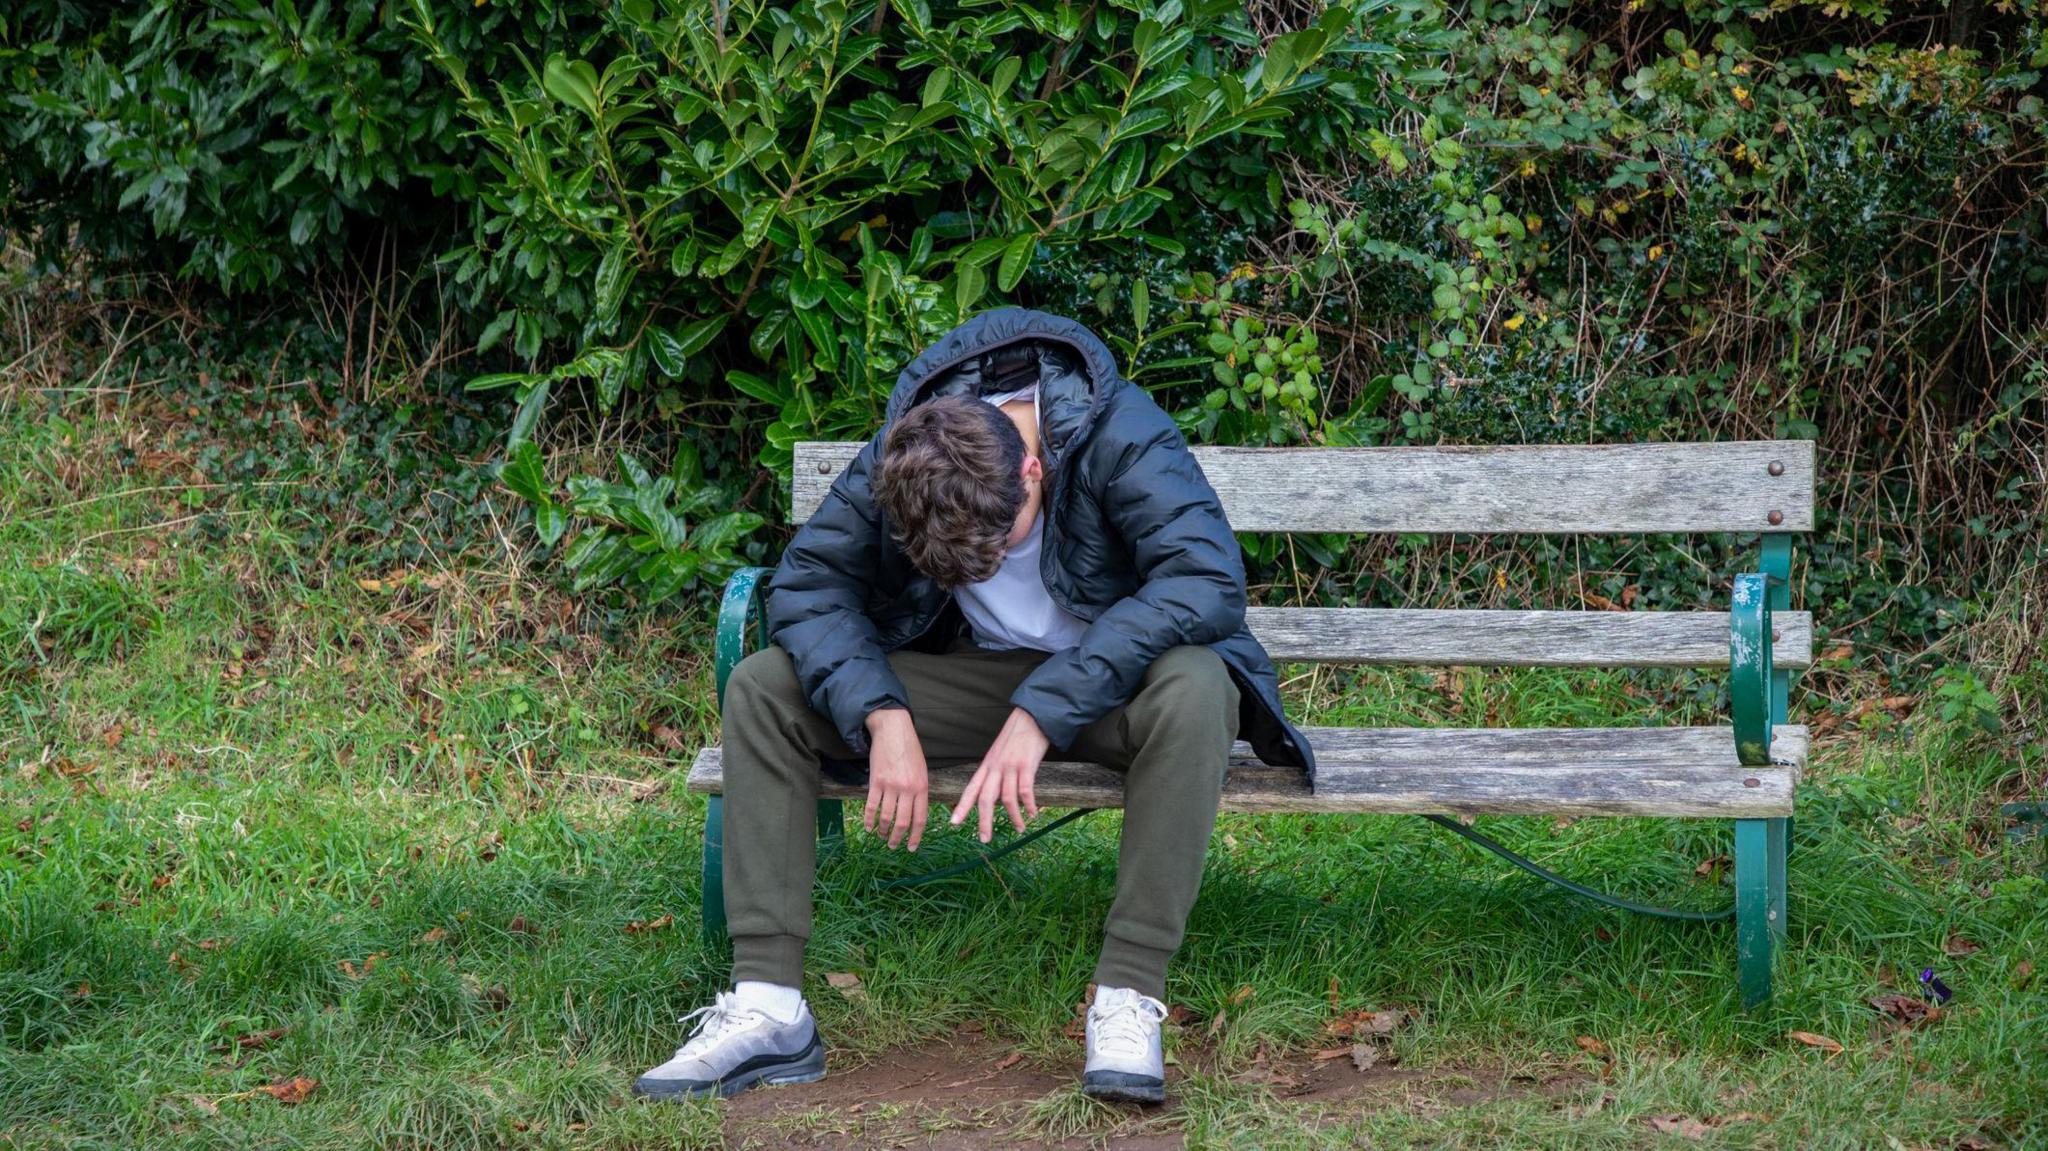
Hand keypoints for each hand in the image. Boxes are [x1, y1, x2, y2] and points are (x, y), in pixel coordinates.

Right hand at [863, 708, 927, 850]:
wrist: (893, 730)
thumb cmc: (910, 750)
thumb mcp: (922, 770)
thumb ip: (920, 791)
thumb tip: (916, 813)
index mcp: (922, 787)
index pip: (920, 818)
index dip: (916, 836)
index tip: (911, 847)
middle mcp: (907, 789)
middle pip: (903, 822)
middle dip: (898, 838)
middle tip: (893, 846)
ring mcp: (891, 786)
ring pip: (886, 817)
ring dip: (883, 831)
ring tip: (881, 837)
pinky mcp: (875, 781)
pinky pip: (871, 806)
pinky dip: (869, 819)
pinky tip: (868, 827)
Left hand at [951, 708, 1049, 842]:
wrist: (1030, 718)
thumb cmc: (1016, 738)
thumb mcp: (999, 754)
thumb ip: (995, 773)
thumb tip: (997, 795)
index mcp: (986, 766)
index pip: (971, 789)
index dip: (962, 807)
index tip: (953, 823)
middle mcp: (995, 768)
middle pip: (986, 798)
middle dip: (984, 821)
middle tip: (984, 839)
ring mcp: (1011, 767)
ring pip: (1007, 798)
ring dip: (1013, 817)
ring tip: (1020, 829)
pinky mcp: (1027, 766)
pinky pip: (1025, 790)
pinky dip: (1029, 805)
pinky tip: (1033, 813)